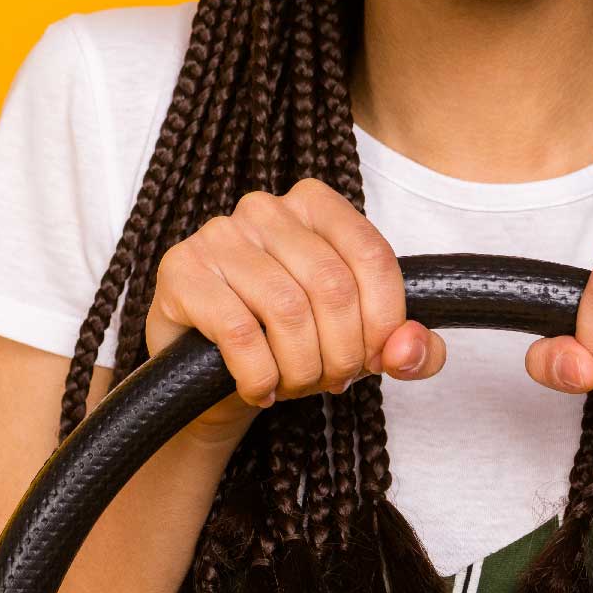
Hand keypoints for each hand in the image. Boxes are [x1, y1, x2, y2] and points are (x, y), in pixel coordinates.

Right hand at [144, 178, 447, 445]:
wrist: (205, 371)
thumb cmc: (288, 340)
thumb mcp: (355, 340)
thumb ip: (405, 345)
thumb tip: (411, 350)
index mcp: (315, 204)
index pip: (372, 255)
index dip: (385, 319)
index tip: (377, 360)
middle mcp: (266, 208)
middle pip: (332, 286)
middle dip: (342, 352)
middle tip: (333, 381)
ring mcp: (219, 234)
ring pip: (288, 310)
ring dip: (301, 368)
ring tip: (295, 385)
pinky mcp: (181, 271)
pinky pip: (240, 333)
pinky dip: (260, 375)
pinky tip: (259, 389)